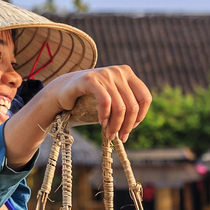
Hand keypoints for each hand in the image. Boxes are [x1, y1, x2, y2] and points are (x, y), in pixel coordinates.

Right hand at [4, 65, 152, 166]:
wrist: (64, 90)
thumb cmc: (90, 98)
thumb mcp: (112, 99)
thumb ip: (125, 106)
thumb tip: (134, 125)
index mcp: (127, 74)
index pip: (145, 97)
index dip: (141, 116)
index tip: (131, 128)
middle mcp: (118, 72)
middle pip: (133, 105)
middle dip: (127, 126)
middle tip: (120, 137)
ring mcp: (105, 74)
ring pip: (120, 107)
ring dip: (115, 125)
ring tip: (109, 135)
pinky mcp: (91, 79)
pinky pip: (105, 101)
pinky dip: (105, 116)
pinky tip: (101, 123)